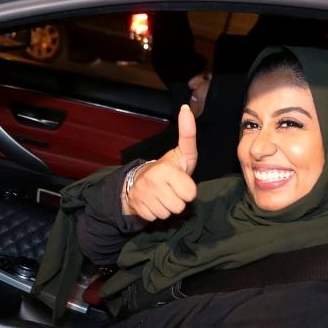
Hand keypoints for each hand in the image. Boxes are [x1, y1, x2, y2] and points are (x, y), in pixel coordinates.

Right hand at [122, 105, 198, 220]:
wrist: (138, 180)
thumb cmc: (167, 168)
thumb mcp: (182, 153)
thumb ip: (188, 134)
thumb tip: (186, 109)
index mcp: (166, 169)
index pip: (191, 193)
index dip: (188, 190)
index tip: (181, 181)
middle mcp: (152, 181)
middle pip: (180, 206)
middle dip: (178, 200)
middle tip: (171, 189)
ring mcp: (142, 195)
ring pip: (168, 214)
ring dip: (167, 207)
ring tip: (162, 195)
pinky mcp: (136, 207)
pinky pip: (155, 218)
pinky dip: (156, 213)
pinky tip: (153, 202)